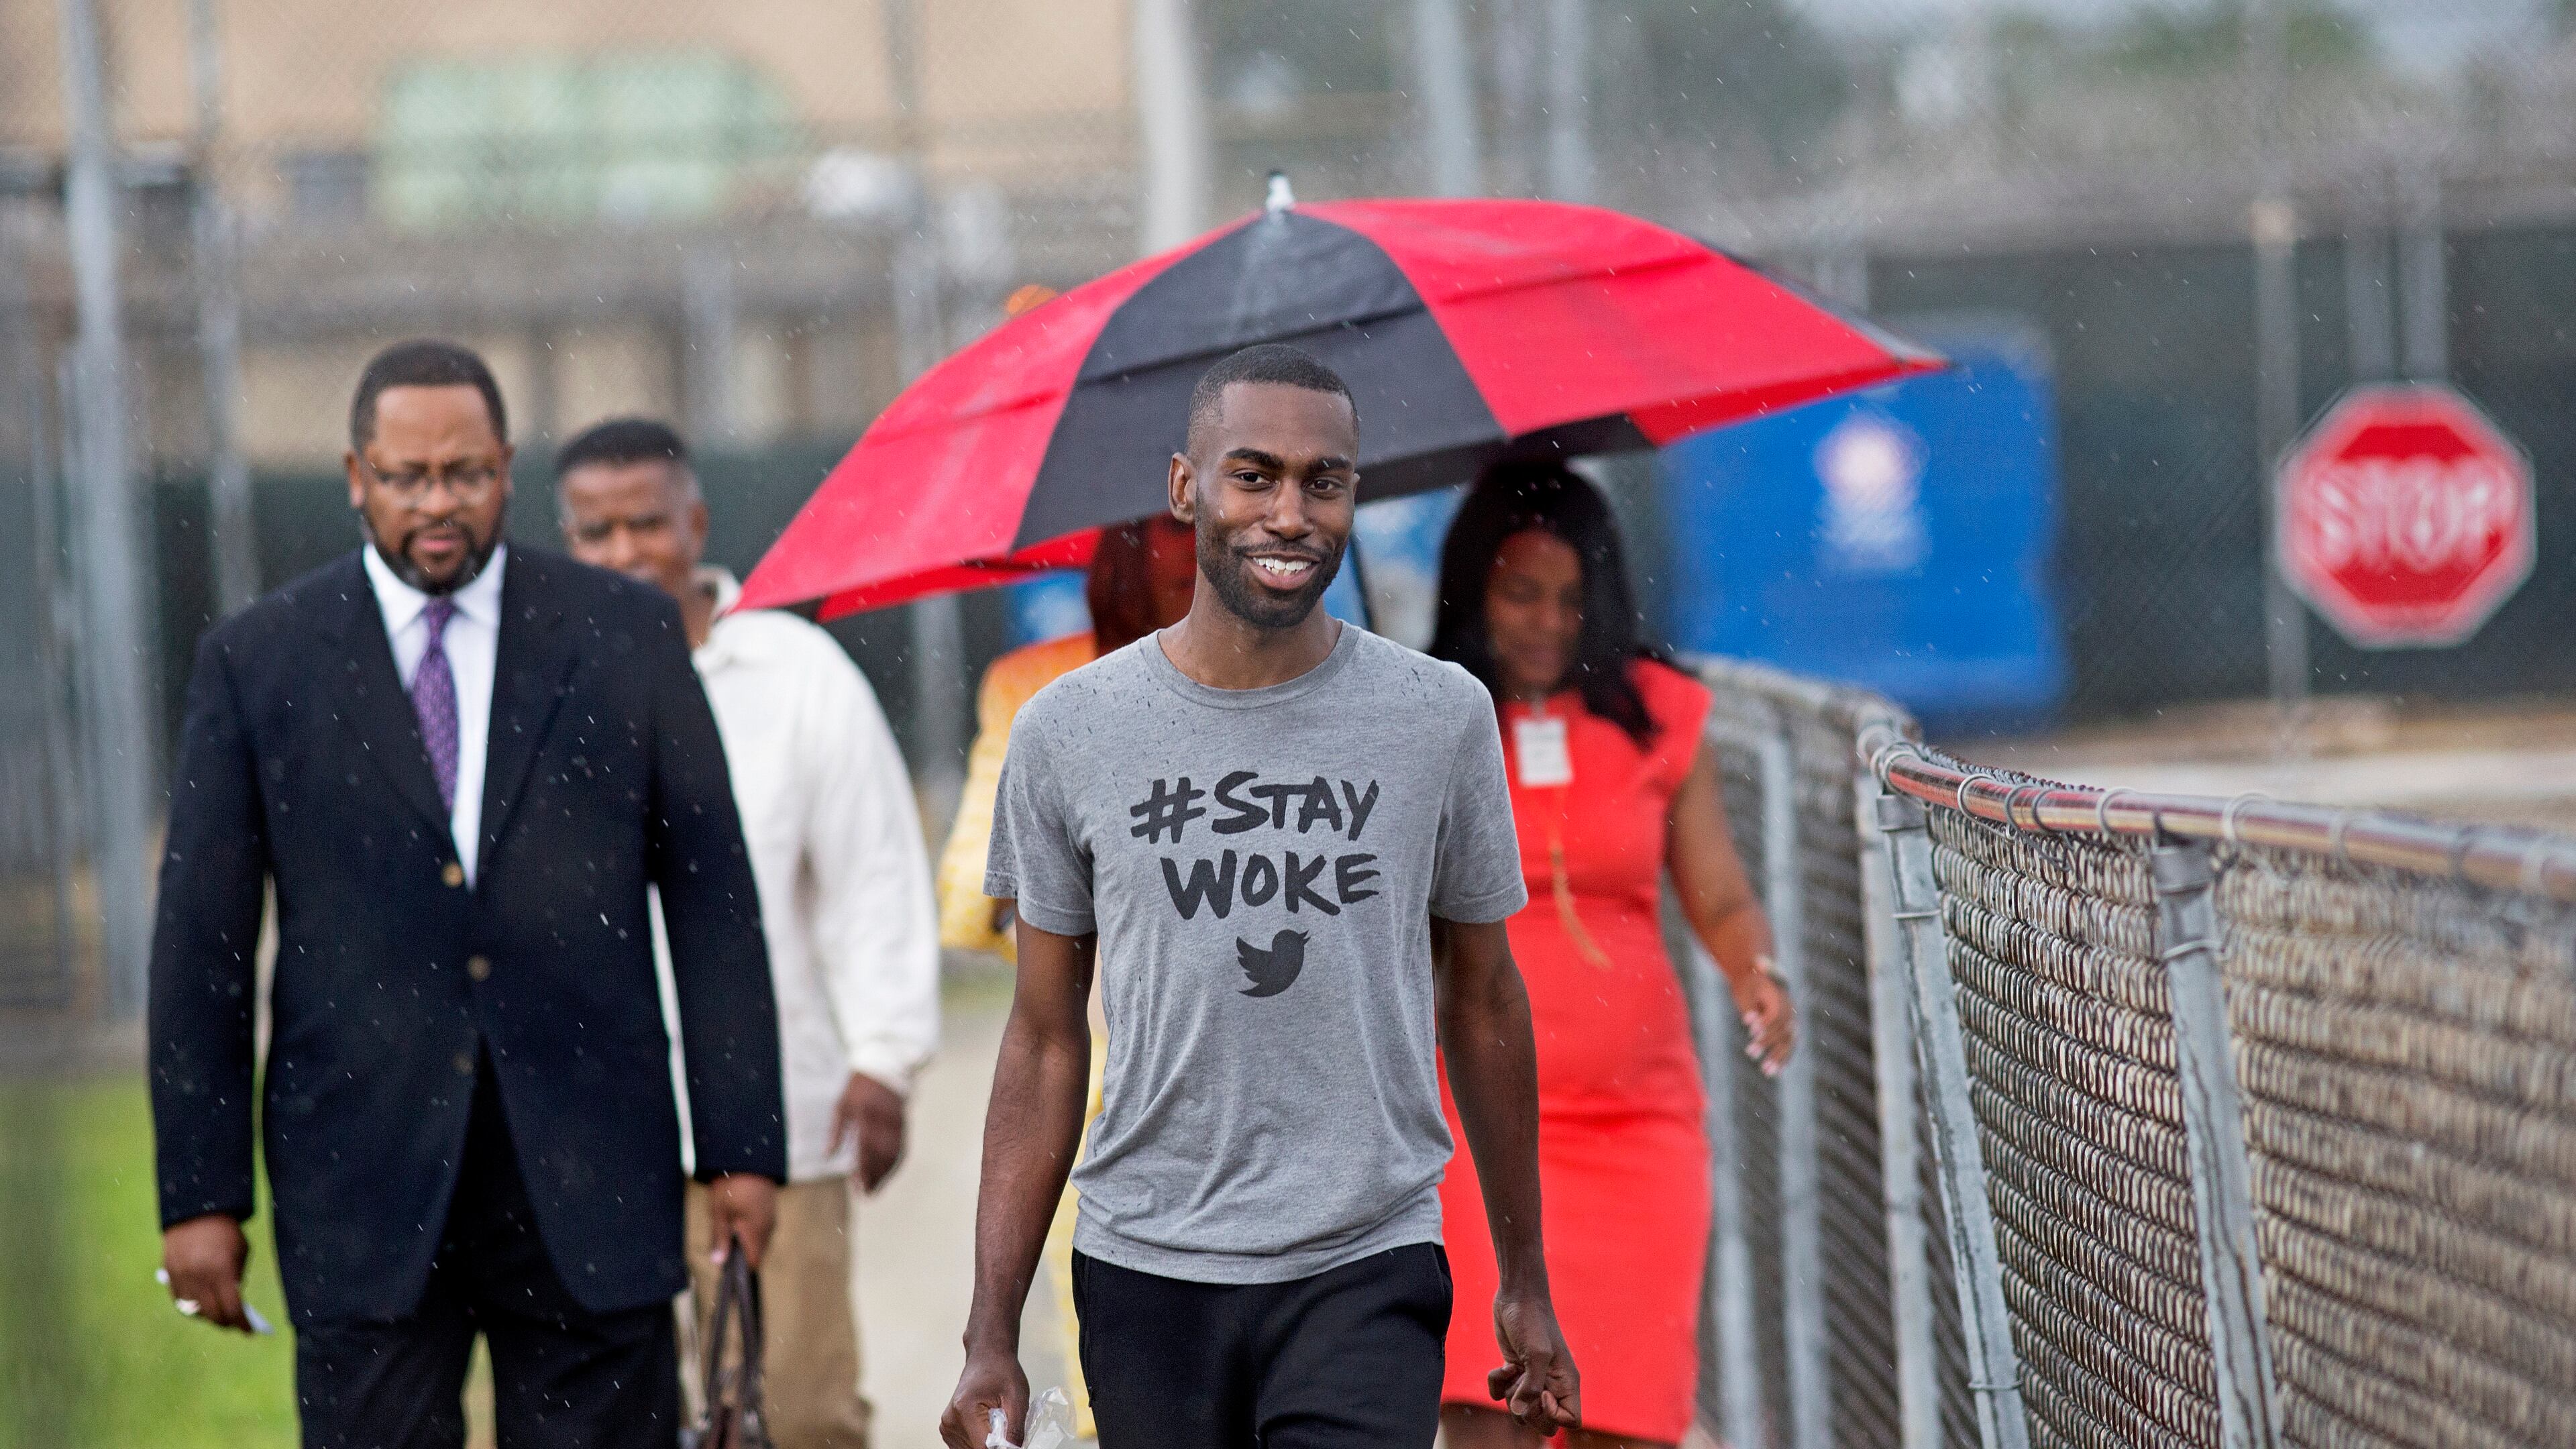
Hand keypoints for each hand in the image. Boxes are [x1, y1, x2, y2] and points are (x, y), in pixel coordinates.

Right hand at [162, 1214, 254, 1332]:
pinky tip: (201, 1307)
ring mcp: (181, 1277)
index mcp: (221, 1271)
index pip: (232, 1308)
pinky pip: (180, 1301)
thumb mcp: (241, 1253)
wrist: (197, 1212)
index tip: (249, 1331)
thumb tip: (235, 1305)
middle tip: (234, 1325)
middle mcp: (199, 1277)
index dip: (241, 1323)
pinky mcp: (169, 1274)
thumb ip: (237, 1279)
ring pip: (193, 1311)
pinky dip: (191, 1307)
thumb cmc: (226, 1234)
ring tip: (218, 1316)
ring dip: (207, 1316)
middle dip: (226, 1322)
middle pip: (212, 1314)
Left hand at [704, 1173, 778, 1269]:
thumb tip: (719, 1263)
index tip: (725, 1266)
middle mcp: (768, 1227)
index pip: (753, 1261)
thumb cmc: (730, 1186)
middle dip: (741, 1254)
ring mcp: (771, 1217)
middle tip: (722, 1244)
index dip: (740, 1268)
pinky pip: (762, 1228)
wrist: (747, 1157)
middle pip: (757, 1252)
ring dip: (746, 1241)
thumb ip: (720, 1239)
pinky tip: (737, 1219)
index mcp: (756, 1231)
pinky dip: (751, 1230)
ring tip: (728, 1228)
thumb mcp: (719, 1213)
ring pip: (760, 1240)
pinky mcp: (770, 1209)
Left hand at [830, 1072, 908, 1193]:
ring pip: (894, 1154)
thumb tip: (827, 1156)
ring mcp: (896, 1122)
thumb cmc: (858, 1089)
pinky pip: (902, 1148)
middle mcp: (883, 1120)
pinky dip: (896, 1164)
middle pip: (881, 1155)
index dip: (862, 1168)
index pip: (865, 1147)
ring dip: (885, 1175)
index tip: (856, 1186)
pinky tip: (888, 1175)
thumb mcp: (842, 1105)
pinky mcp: (903, 1124)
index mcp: (866, 1115)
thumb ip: (836, 1131)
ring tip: (875, 1190)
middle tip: (866, 1195)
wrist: (885, 1068)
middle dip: (874, 1177)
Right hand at [940, 1343, 1028, 1448]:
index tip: (1012, 1442)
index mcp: (964, 1410)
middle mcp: (950, 1420)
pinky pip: (965, 1446)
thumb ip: (1015, 1430)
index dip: (1002, 1448)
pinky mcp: (947, 1429)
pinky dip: (979, 1441)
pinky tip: (987, 1425)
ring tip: (996, 1422)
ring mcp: (946, 1426)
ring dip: (987, 1443)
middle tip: (1006, 1426)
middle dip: (995, 1444)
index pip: (983, 1448)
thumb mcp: (1017, 1398)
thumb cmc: (1001, 1371)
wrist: (987, 1357)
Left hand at [1484, 1289, 1579, 1434]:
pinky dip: (1497, 1385)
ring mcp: (1531, 1379)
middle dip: (1529, 1412)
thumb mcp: (1536, 1353)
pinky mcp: (1513, 1372)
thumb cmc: (1533, 1321)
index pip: (1571, 1420)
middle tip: (1522, 1385)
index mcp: (1566, 1382)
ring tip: (1512, 1371)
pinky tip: (1502, 1366)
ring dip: (1510, 1395)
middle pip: (1545, 1423)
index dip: (1554, 1416)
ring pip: (1521, 1412)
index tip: (1542, 1394)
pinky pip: (1501, 1396)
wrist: (1516, 1296)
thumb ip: (1530, 1386)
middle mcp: (1551, 1384)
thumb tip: (1518, 1413)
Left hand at [1733, 956, 1795, 1075]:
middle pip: (1783, 1030)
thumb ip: (1748, 1003)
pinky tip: (1775, 1072)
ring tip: (1766, 1071)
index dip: (1764, 1024)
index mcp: (1779, 996)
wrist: (1758, 974)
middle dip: (1767, 1043)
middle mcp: (1789, 1009)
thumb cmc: (1748, 980)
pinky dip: (1783, 1058)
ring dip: (1779, 1057)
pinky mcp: (1787, 1028)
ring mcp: (1790, 1019)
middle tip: (1749, 1053)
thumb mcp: (1743, 986)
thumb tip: (1748, 1019)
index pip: (1775, 1015)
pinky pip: (1788, 1045)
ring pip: (1789, 1041)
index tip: (1749, 1030)